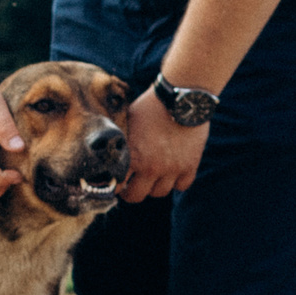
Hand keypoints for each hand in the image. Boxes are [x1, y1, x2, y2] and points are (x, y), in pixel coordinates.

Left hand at [121, 89, 208, 203]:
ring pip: (160, 193)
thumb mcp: (127, 121)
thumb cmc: (150, 106)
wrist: (182, 98)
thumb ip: (119, 141)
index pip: (117, 186)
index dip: (115, 186)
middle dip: (132, 191)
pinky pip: (182, 186)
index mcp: (131, 157)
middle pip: (137, 196)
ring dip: (154, 186)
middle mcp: (151, 167)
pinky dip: (178, 182)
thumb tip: (104, 152)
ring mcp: (172, 168)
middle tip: (132, 184)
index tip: (117, 183)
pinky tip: (172, 172)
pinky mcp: (190, 165)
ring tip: (152, 176)